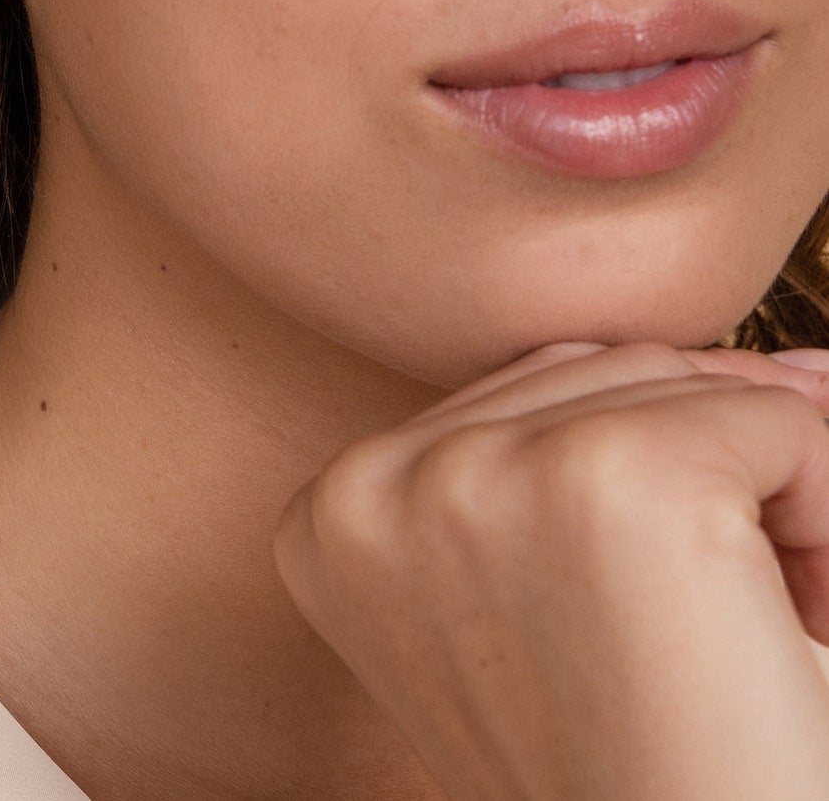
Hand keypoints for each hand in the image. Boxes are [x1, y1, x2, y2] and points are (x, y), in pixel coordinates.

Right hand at [272, 340, 828, 799]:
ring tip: (764, 630)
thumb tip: (810, 357)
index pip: (526, 392)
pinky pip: (774, 420)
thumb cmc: (638, 788)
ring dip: (767, 496)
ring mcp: (481, 474)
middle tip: (734, 628)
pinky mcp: (614, 484)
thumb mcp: (556, 606)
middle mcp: (375, 479)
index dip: (636, 478)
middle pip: (602, 367)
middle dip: (709, 475)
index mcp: (333, 514)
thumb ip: (617, 447)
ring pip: (683, 380)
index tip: (655, 613)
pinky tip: (796, 624)